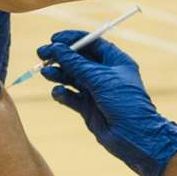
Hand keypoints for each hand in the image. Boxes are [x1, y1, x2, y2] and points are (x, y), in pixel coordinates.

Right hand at [38, 32, 176, 175]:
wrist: (134, 136)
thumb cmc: (124, 102)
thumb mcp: (100, 78)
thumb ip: (76, 64)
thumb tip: (56, 49)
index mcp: (115, 61)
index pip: (91, 43)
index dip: (72, 40)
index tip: (54, 39)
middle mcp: (105, 74)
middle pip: (78, 59)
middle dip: (60, 56)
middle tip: (42, 54)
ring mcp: (96, 91)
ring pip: (72, 77)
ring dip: (58, 74)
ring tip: (46, 73)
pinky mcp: (88, 107)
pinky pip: (71, 96)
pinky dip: (62, 93)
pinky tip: (58, 93)